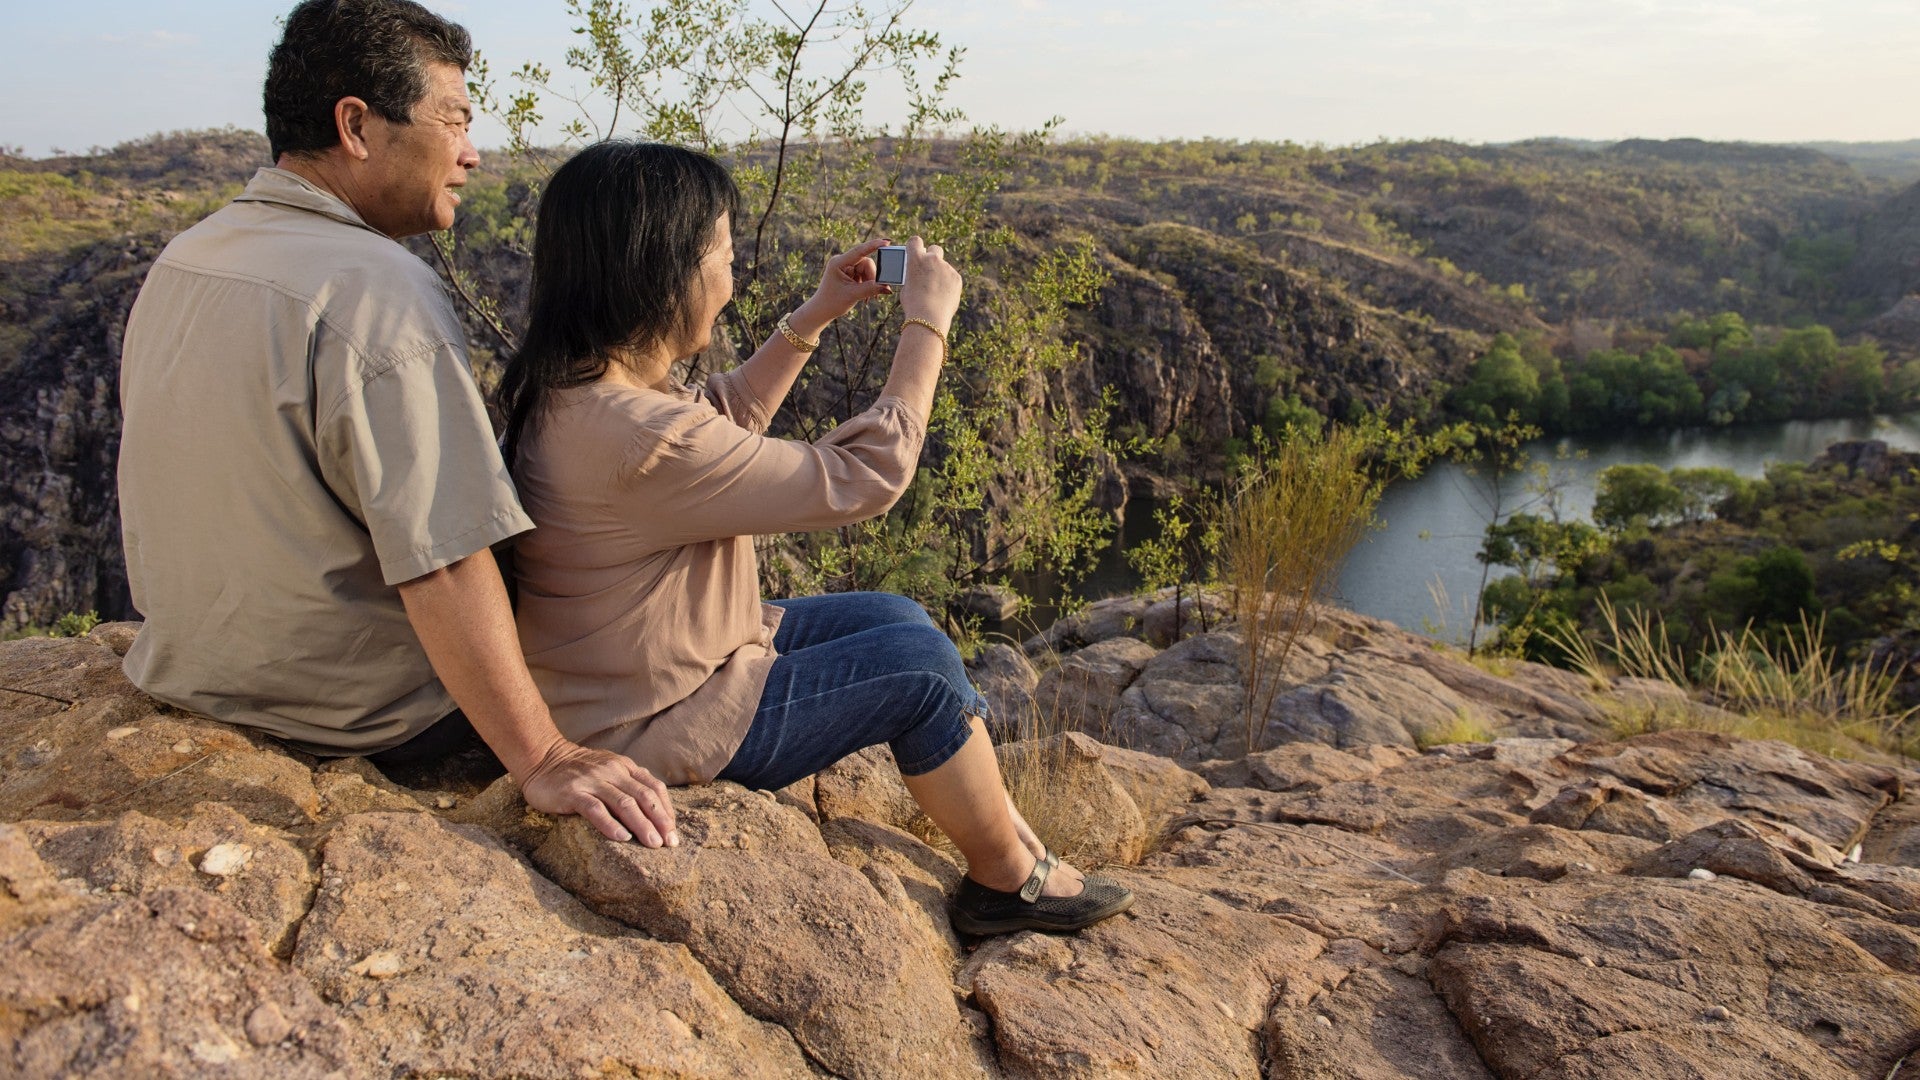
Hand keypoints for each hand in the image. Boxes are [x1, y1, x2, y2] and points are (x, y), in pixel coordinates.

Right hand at [518, 738, 678, 845]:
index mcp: (624, 767)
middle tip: (669, 843)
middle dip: (660, 820)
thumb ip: (628, 782)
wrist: (541, 759)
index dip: (666, 809)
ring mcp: (593, 781)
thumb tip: (652, 809)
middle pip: (643, 797)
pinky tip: (622, 838)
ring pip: (624, 804)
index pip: (653, 787)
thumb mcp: (608, 769)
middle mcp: (612, 771)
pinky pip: (595, 809)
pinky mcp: (573, 793)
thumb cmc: (577, 771)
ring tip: (653, 844)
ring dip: (642, 825)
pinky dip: (610, 824)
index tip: (673, 831)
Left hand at [794, 237, 894, 331]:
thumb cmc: (832, 303)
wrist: (822, 310)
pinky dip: (867, 284)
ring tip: (867, 297)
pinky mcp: (849, 272)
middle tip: (875, 293)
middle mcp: (842, 261)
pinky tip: (864, 294)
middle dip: (872, 277)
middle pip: (866, 262)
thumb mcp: (853, 295)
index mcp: (838, 263)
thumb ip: (871, 289)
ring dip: (870, 282)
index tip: (886, 242)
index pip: (859, 251)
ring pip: (867, 269)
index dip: (873, 246)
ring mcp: (846, 266)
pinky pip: (864, 273)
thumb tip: (888, 288)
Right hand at [898, 236, 961, 333]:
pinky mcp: (957, 277)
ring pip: (944, 267)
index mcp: (916, 259)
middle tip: (929, 268)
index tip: (915, 251)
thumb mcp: (907, 286)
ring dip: (941, 274)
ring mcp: (946, 267)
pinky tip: (943, 296)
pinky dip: (948, 284)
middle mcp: (932, 259)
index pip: (915, 241)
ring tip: (936, 292)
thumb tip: (919, 275)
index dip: (915, 245)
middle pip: (935, 249)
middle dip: (932, 255)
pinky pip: (952, 277)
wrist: (928, 316)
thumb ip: (914, 275)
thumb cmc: (913, 304)